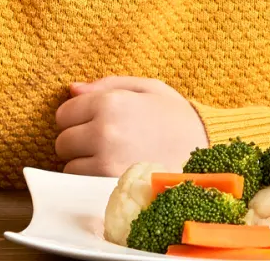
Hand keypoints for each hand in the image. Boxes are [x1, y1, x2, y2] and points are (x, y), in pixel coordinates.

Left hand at [53, 77, 209, 176]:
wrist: (206, 149)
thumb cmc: (177, 116)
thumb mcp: (147, 87)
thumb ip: (107, 85)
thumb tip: (71, 89)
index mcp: (110, 102)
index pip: (64, 113)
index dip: (77, 117)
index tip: (94, 121)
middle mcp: (104, 130)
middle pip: (62, 141)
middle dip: (77, 141)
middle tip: (103, 140)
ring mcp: (106, 161)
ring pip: (69, 166)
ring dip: (84, 162)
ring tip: (112, 156)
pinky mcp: (112, 185)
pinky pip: (83, 183)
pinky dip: (93, 179)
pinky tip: (114, 170)